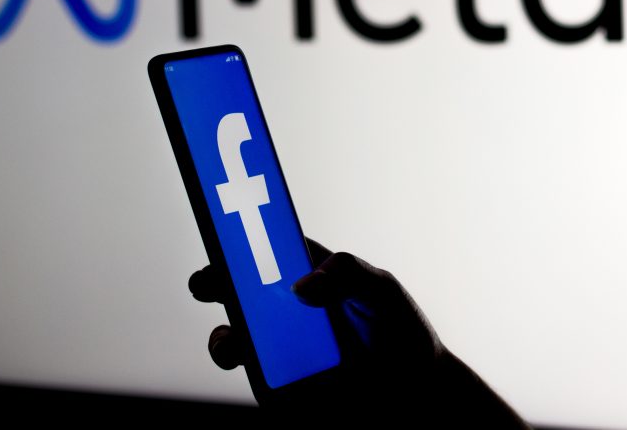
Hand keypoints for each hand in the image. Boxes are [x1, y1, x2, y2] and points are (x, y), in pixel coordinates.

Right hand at [188, 240, 528, 425]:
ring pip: (233, 339)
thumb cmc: (400, 331)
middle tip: (210, 284)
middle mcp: (285, 310)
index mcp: (306, 274)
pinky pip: (255, 381)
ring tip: (235, 344)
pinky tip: (271, 376)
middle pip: (235, 290)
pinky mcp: (281, 389)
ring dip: (224, 338)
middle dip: (212, 283)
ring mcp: (279, 350)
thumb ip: (346, 274)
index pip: (263, 248)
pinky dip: (253, 377)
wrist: (417, 394)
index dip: (237, 236)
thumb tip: (300, 288)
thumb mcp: (381, 290)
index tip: (221, 232)